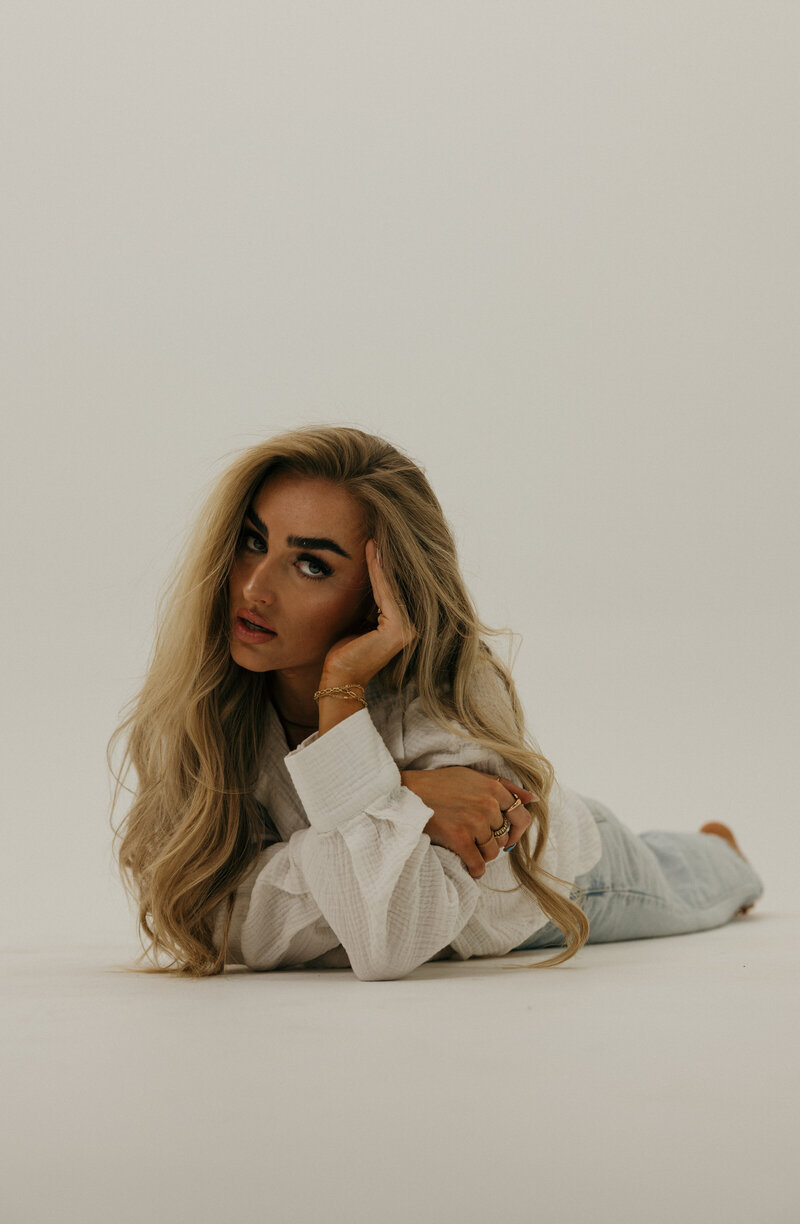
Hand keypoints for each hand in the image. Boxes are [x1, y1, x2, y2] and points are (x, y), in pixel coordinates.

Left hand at [321, 539, 416, 689]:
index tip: (374, 539)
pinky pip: (386, 593)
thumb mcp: (360, 617)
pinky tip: (373, 552)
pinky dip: (378, 572)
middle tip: (376, 530)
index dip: (384, 564)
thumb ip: (370, 600)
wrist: (339, 677)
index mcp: (404, 624)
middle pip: (397, 585)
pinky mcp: (398, 629)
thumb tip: (371, 571)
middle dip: (387, 558)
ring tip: (375, 536)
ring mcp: (408, 629)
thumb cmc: (344, 650)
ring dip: (382, 560)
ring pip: (392, 586)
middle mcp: (412, 627)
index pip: (393, 588)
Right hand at [400, 766, 535, 878]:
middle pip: (504, 837)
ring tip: (467, 848)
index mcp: (493, 788)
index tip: (507, 837)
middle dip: (492, 841)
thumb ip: (505, 786)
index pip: (521, 817)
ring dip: (482, 854)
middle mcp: (488, 805)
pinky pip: (477, 864)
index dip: (516, 831)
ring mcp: (474, 822)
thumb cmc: (439, 784)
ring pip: (492, 852)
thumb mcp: (473, 776)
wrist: (408, 793)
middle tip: (476, 839)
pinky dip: (474, 869)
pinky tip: (468, 866)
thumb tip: (534, 799)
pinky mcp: (459, 838)